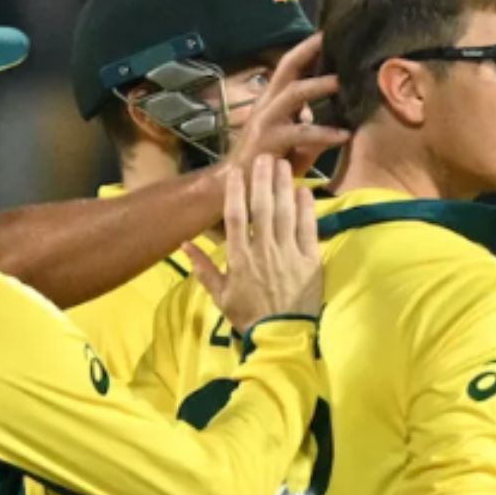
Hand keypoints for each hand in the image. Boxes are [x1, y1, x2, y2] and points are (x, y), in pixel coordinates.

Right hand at [185, 157, 321, 332]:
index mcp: (240, 258)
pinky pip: (308, 229)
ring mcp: (288, 254)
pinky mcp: (310, 261)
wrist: (280, 337)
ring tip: (284, 165)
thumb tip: (185, 243)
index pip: (236, 218)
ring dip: (284, 187)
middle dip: (263, 180)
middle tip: (264, 157)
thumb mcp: (220, 295)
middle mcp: (263, 251)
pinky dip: (307, 209)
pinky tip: (304, 191)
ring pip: (285, 214)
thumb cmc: (248, 316)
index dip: (236, 192)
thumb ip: (203, 268)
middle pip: (263, 208)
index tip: (236, 172)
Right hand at [223, 33, 348, 176]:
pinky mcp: (268, 142)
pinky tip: (344, 135)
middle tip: (335, 41)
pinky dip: (324, 133)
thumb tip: (338, 112)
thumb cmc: (269, 163)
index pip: (290, 66)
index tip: (329, 33)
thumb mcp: (295, 139)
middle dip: (310, 52)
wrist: (237, 188)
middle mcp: (267, 104)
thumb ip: (311, 123)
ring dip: (318, 85)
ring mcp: (266, 121)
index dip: (308, 48)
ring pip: (293, 94)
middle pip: (287, 68)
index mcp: (272, 100)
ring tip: (341, 81)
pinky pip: (301, 133)